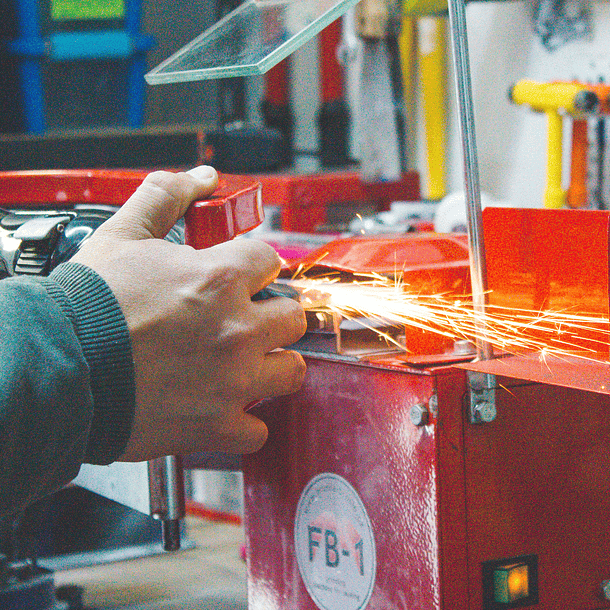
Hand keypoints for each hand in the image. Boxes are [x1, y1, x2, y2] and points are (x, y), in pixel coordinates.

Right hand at [71, 166, 306, 459]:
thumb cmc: (89, 305)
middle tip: (247, 320)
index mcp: (220, 279)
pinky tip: (224, 408)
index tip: (241, 276)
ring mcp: (233, 381)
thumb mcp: (124, 233)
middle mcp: (238, 330)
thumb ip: (166, 197)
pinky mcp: (217, 426)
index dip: (253, 265)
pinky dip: (244, 422)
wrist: (59, 367)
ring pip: (293, 370)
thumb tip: (199, 178)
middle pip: (294, 316)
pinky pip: (258, 431)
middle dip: (273, 314)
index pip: (270, 260)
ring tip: (245, 363)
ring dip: (274, 365)